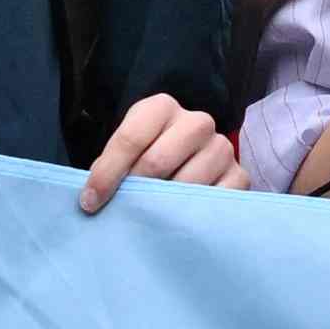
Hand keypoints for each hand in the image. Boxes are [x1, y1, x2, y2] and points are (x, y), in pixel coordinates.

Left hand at [74, 92, 240, 212]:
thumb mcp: (125, 154)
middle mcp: (197, 122)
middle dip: (136, 191)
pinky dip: (192, 216)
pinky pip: (213, 201)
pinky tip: (178, 221)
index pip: (130, 138)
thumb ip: (109, 169)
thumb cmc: (146, 158)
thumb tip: (92, 202)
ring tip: (150, 216)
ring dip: (163, 206)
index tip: (90, 202)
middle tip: (124, 210)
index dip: (107, 174)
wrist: (187, 162)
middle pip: (157, 161)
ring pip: (185, 184)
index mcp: (162, 107)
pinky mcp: (240, 176)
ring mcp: (222, 148)